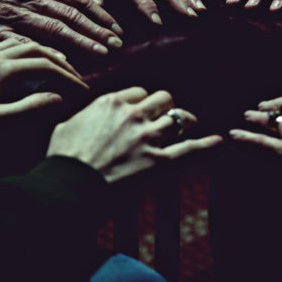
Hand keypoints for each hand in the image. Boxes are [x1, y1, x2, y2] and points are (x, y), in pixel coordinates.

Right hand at [0, 0, 122, 53]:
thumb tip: (70, 6)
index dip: (99, 13)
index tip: (117, 26)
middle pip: (71, 14)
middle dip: (97, 29)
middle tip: (118, 42)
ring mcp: (13, 13)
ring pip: (54, 28)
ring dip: (81, 41)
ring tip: (102, 52)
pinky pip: (26, 42)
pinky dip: (46, 51)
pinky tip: (63, 62)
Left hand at [0, 39, 87, 119]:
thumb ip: (28, 108)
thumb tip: (58, 98)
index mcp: (1, 71)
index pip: (45, 68)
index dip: (67, 76)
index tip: (82, 87)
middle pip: (37, 50)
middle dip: (60, 62)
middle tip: (75, 75)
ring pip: (21, 44)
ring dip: (43, 52)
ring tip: (57, 64)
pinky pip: (4, 46)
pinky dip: (23, 50)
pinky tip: (26, 59)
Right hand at [47, 87, 222, 182]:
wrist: (66, 189)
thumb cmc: (62, 161)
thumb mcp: (65, 126)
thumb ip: (82, 113)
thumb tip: (85, 110)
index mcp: (112, 103)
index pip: (140, 91)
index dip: (144, 101)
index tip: (144, 110)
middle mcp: (134, 115)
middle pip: (164, 98)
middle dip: (166, 106)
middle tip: (165, 117)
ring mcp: (149, 137)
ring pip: (180, 117)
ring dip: (185, 121)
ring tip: (188, 126)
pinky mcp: (160, 162)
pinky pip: (191, 149)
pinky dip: (208, 145)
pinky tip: (220, 141)